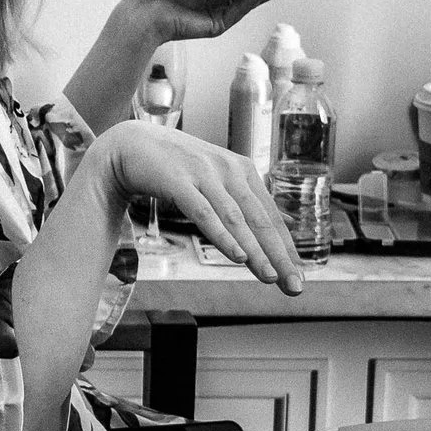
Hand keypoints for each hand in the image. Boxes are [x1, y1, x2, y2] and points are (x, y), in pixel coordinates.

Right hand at [98, 121, 305, 295]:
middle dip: (279, 255)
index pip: (270, 215)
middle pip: (259, 220)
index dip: (286, 247)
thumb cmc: (175, 165)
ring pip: (236, 220)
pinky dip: (223, 235)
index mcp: (242, 170)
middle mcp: (229, 170)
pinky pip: (204, 213)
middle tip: (294, 286)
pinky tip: (238, 256)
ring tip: (271, 277)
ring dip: (256, 251)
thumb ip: (246, 198)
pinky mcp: (178, 181)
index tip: (299, 275)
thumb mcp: (216, 178)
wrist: (130, 144)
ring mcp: (204, 174)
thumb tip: (286, 220)